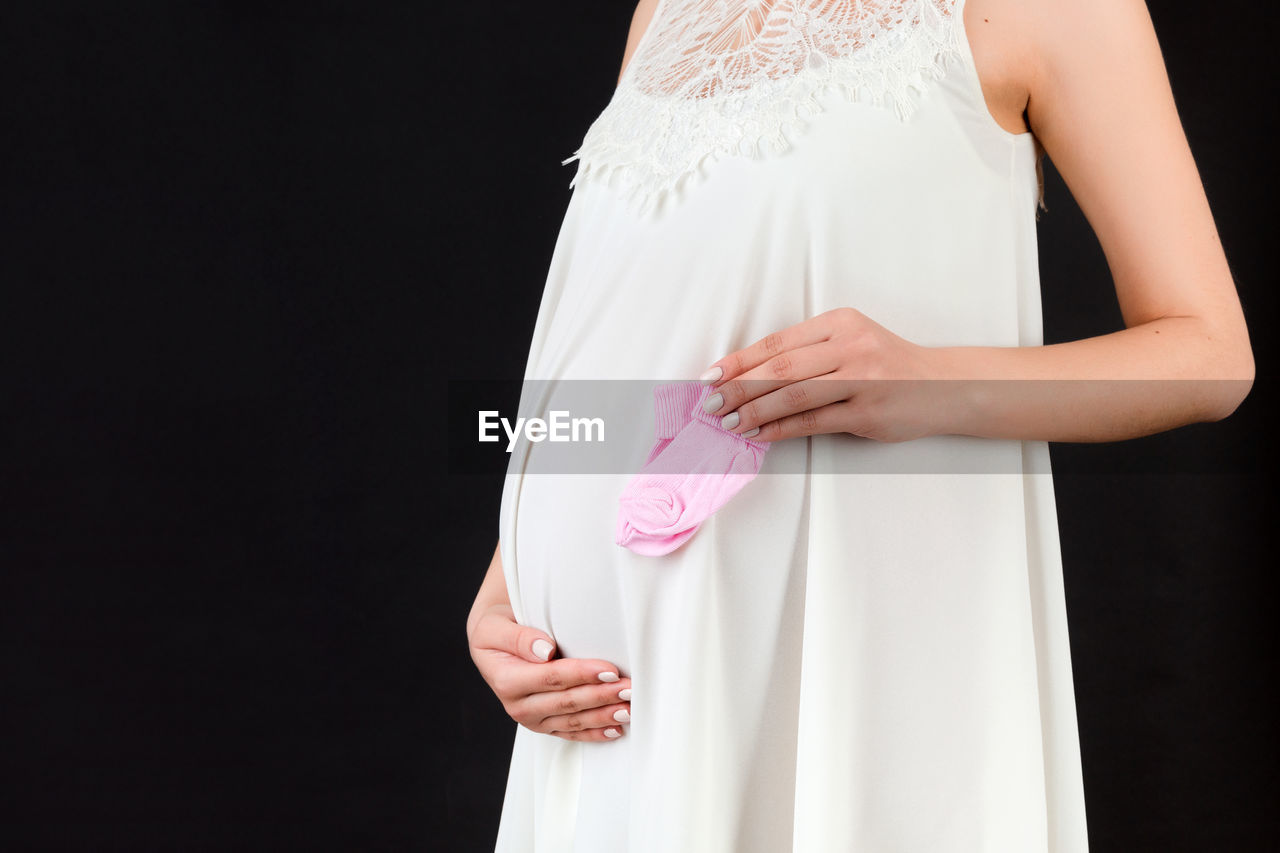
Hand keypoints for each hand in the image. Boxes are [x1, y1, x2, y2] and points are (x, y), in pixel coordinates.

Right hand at [468, 603, 631, 741]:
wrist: (491, 644)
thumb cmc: (496, 630)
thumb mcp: (495, 627)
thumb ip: (518, 638)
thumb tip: (544, 650)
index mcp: (507, 680)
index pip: (552, 678)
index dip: (583, 674)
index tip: (610, 669)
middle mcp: (519, 706)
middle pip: (568, 702)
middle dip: (601, 695)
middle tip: (629, 687)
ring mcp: (532, 719)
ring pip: (574, 721)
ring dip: (604, 715)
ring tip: (630, 707)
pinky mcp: (544, 725)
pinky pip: (572, 733)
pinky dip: (595, 732)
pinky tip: (616, 729)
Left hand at [698, 307, 962, 442]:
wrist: (945, 386)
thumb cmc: (890, 366)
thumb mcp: (853, 343)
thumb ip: (810, 354)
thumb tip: (749, 377)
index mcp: (840, 323)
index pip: (778, 343)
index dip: (739, 360)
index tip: (711, 375)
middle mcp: (850, 346)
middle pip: (780, 368)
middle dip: (738, 388)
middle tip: (711, 404)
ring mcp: (861, 378)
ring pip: (794, 395)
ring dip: (755, 411)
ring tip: (730, 422)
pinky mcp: (868, 411)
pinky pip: (814, 421)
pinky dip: (781, 429)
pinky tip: (760, 435)